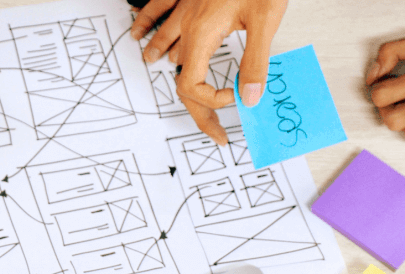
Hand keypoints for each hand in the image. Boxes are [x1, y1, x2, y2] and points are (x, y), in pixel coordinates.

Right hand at [130, 0, 287, 144]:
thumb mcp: (265, 21)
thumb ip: (255, 61)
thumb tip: (250, 97)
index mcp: (204, 34)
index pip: (193, 84)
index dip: (210, 101)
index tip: (234, 98)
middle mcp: (188, 24)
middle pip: (179, 75)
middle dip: (194, 106)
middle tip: (212, 130)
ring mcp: (182, 8)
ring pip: (164, 44)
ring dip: (163, 64)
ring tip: (170, 82)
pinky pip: (156, 11)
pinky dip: (146, 25)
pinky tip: (139, 33)